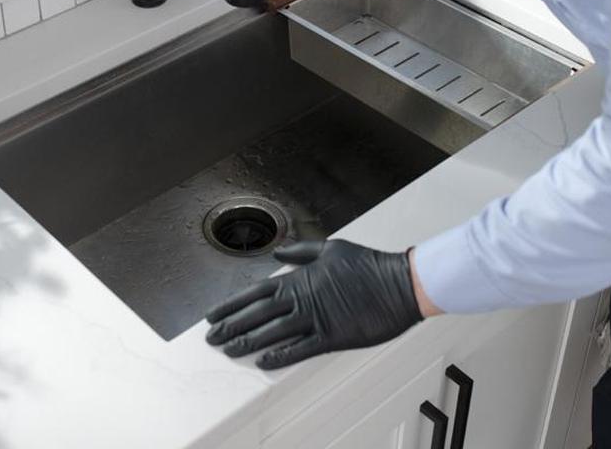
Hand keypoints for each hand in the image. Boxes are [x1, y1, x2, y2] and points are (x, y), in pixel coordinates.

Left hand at [205, 239, 422, 369]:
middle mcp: (303, 299)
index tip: (213, 314)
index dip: (232, 305)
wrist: (398, 283)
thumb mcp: (330, 248)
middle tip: (212, 337)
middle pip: (257, 315)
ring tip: (229, 350)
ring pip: (273, 333)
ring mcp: (316, 319)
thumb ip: (300, 252)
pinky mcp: (332, 337)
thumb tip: (278, 253)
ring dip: (248, 342)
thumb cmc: (367, 264)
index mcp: (300, 278)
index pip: (256, 293)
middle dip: (232, 325)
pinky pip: (301, 349)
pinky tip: (264, 361)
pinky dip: (281, 356)